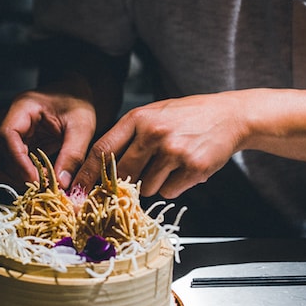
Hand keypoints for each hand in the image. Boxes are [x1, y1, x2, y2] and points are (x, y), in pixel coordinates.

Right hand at [0, 84, 97, 189]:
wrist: (76, 93)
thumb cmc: (78, 104)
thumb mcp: (81, 128)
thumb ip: (73, 155)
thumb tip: (62, 184)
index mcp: (22, 108)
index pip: (7, 136)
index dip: (18, 161)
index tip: (34, 178)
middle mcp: (10, 120)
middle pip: (0, 153)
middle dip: (19, 174)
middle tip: (44, 186)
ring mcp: (11, 134)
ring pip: (2, 163)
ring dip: (20, 178)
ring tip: (45, 183)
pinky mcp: (17, 145)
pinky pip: (12, 165)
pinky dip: (25, 176)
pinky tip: (43, 178)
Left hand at [71, 93, 245, 197]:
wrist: (230, 116)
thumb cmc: (187, 117)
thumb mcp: (153, 115)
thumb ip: (128, 137)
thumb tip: (101, 171)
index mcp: (139, 118)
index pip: (102, 150)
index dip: (86, 174)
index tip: (75, 191)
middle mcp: (154, 133)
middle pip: (123, 174)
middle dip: (124, 183)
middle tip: (136, 178)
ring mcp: (174, 151)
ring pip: (147, 186)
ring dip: (155, 182)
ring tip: (171, 163)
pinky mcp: (193, 167)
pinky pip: (170, 191)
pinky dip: (175, 185)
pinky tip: (186, 168)